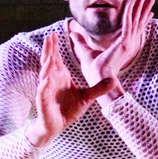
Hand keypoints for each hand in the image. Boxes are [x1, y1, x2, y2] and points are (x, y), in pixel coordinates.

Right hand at [24, 23, 116, 149]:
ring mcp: (46, 90)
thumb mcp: (87, 97)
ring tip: (50, 56)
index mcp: (60, 76)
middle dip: (49, 49)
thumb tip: (114, 80)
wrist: (57, 125)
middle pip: (49, 61)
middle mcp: (51, 80)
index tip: (56, 33)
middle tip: (51, 36)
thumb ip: (99, 87)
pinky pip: (43, 92)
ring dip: (47, 65)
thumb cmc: (68, 109)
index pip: (57, 58)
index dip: (55, 46)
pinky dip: (44, 86)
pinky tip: (47, 79)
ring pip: (45, 74)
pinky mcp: (43, 101)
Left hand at [68, 0, 151, 91]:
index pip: (135, 29)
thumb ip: (81, 41)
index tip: (148, 11)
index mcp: (123, 46)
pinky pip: (127, 23)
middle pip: (139, 22)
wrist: (98, 79)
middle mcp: (129, 44)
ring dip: (140, 7)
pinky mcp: (123, 42)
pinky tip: (130, 2)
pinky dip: (128, 12)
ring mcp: (128, 43)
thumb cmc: (94, 70)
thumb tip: (73, 33)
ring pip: (136, 20)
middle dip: (144, 9)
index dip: (141, 19)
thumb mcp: (86, 51)